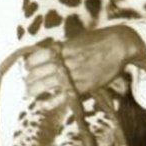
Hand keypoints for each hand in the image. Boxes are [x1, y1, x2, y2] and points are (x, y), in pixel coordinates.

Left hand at [23, 25, 145, 107]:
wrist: (119, 45)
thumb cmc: (98, 41)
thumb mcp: (76, 40)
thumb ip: (62, 49)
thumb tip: (47, 54)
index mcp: (63, 48)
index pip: (37, 57)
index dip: (29, 64)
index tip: (27, 68)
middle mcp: (66, 60)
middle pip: (39, 72)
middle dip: (29, 79)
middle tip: (26, 83)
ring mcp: (74, 73)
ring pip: (47, 83)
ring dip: (34, 89)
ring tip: (28, 93)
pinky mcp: (83, 85)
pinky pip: (63, 96)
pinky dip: (51, 102)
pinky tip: (42, 105)